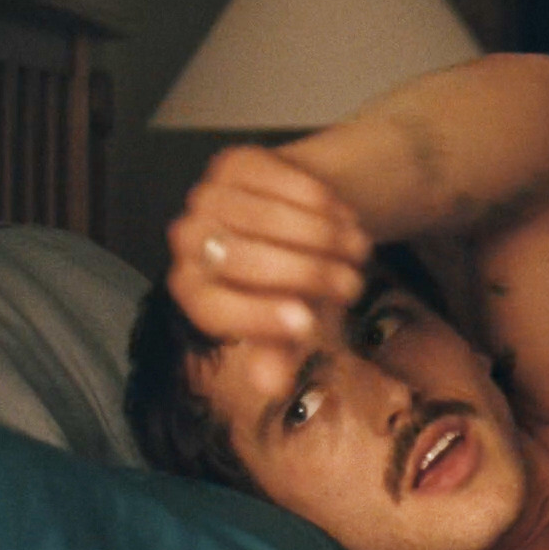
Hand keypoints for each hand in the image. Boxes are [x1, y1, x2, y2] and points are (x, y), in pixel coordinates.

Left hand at [167, 146, 372, 394]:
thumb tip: (272, 387)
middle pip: (237, 258)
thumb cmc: (292, 279)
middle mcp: (188, 242)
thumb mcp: (290, 319)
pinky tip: (345, 214)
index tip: (309, 325)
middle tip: (353, 286)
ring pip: (259, 215)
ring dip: (318, 234)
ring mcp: (207, 196)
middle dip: (302, 273)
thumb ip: (278, 349)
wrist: (299, 215)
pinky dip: (316, 198)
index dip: (258, 318)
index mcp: (194, 291)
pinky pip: (276, 179)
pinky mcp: (233, 162)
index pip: (214, 309)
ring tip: (360, 250)